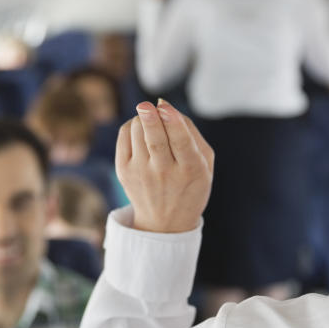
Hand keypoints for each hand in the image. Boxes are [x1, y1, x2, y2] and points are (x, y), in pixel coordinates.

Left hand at [116, 99, 213, 232]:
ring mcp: (141, 173)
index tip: (164, 106)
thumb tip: (165, 106)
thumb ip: (191, 133)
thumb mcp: (205, 163)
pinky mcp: (124, 171)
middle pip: (154, 139)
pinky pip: (123, 137)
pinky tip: (140, 128)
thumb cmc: (189, 183)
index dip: (172, 121)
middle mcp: (164, 172)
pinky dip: (131, 126)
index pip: (180, 141)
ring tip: (151, 120)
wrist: (165, 222)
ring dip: (143, 118)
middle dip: (149, 118)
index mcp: (190, 169)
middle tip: (145, 105)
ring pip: (137, 133)